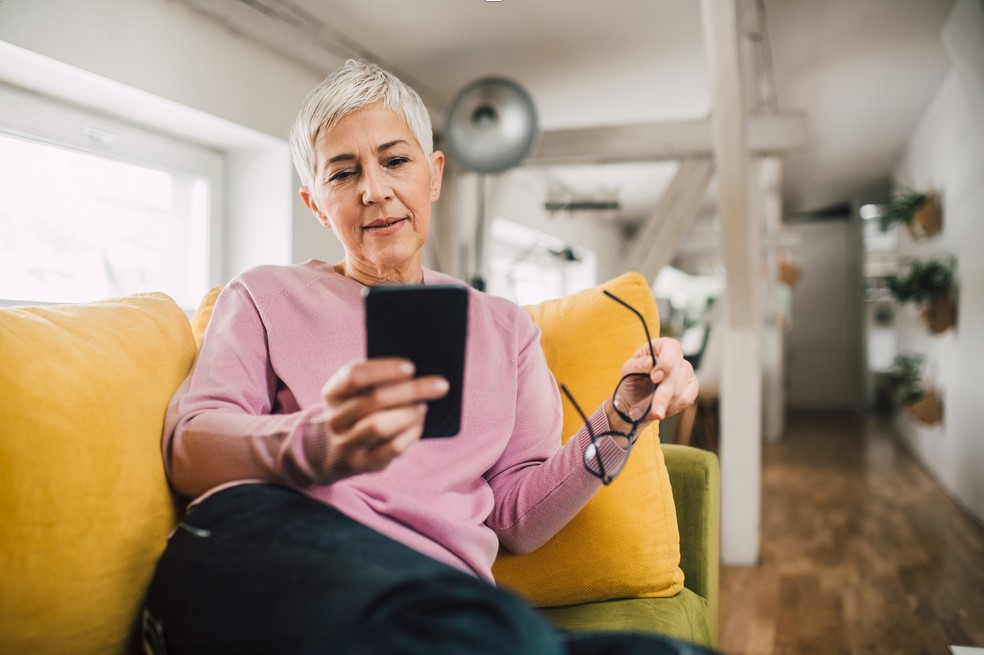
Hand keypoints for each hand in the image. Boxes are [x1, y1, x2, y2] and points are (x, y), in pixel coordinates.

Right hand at [305, 358, 448, 480]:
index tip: (411, 368)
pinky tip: (419, 424)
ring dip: (410, 413)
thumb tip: (422, 373)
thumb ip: (382, 380)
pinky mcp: (363, 464)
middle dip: (412, 390)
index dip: (384, 370)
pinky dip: (411, 433)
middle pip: (375, 399)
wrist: (343, 449)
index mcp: (333, 393)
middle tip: (440, 385)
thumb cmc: (363, 408)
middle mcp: (335, 419)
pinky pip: (392, 447)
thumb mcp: (362, 391)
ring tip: (424, 406)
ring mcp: (346, 444)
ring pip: (380, 425)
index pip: (355, 376)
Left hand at [606, 338, 697, 432]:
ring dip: (665, 404)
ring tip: (651, 412)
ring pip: (681, 390)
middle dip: (663, 395)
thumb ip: (637, 365)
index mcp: (662, 346)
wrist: (634, 399)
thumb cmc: (631, 379)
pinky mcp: (691, 387)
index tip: (654, 378)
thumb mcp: (628, 370)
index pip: (671, 348)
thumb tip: (650, 362)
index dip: (665, 363)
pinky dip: (673, 407)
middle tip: (655, 412)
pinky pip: (687, 399)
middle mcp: (677, 356)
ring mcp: (687, 371)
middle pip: (675, 375)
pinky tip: (663, 410)